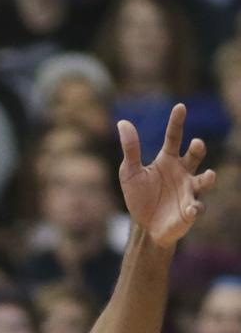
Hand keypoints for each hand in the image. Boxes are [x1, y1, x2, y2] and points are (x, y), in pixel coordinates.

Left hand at [118, 104, 216, 246]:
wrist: (145, 225)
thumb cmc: (140, 196)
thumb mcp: (130, 172)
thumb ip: (130, 149)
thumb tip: (123, 122)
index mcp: (167, 160)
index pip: (174, 137)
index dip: (176, 123)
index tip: (180, 107)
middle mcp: (183, 172)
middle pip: (194, 156)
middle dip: (197, 150)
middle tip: (196, 143)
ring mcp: (189, 191)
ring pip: (204, 181)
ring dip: (207, 178)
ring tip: (209, 175)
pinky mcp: (190, 210)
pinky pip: (197, 207)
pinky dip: (195, 208)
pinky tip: (190, 210)